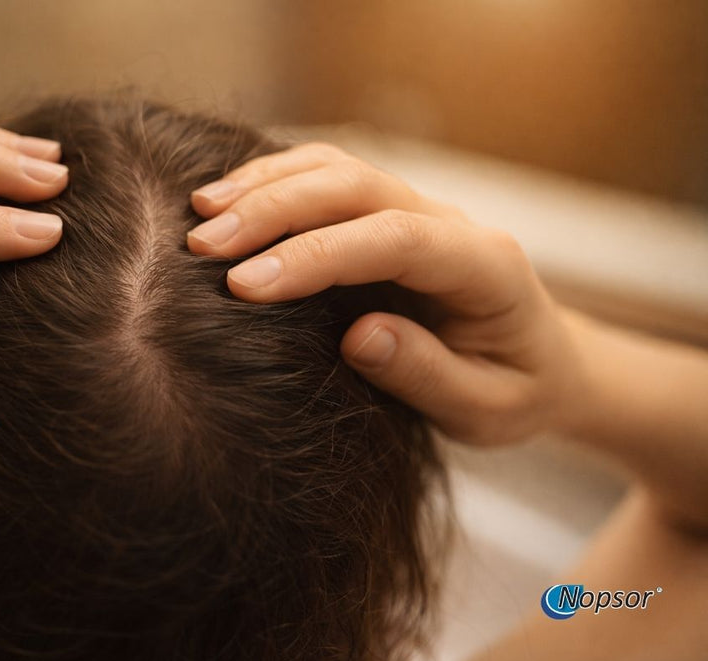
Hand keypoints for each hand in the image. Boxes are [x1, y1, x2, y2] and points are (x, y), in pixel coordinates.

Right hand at [186, 142, 584, 445]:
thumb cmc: (516, 391)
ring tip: (199, 214)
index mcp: (484, 266)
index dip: (316, 255)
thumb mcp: (486, 409)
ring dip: (265, 185)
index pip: (394, 239)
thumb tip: (360, 336)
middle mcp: (450, 221)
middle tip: (201, 246)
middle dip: (274, 209)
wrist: (543, 361)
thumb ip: (429, 375)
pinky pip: (328, 178)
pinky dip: (274, 181)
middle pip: (356, 186)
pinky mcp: (386, 214)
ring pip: (336, 169)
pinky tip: (227, 201)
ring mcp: (417, 209)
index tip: (244, 287)